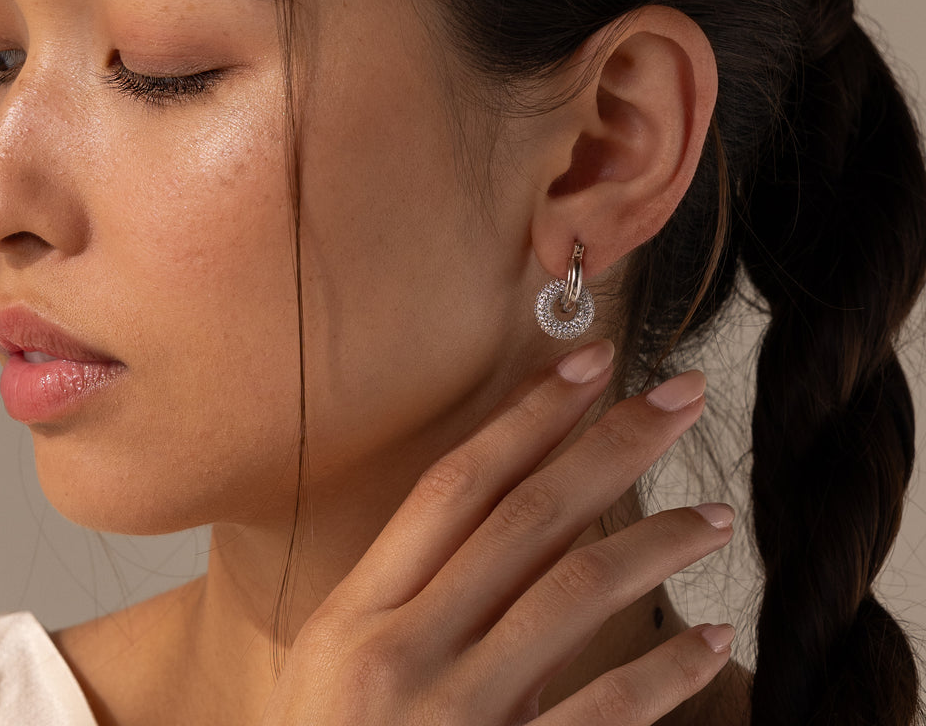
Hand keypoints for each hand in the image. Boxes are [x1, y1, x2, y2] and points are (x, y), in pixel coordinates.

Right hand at [260, 340, 733, 724]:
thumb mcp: (338, 665)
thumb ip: (415, 592)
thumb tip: (519, 512)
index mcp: (355, 613)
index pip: (454, 486)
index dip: (527, 416)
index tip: (588, 361)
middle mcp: (402, 651)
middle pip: (525, 518)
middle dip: (610, 444)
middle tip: (681, 394)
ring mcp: (455, 718)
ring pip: (571, 594)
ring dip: (655, 543)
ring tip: (713, 514)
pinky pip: (603, 711)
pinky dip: (666, 669)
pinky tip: (713, 636)